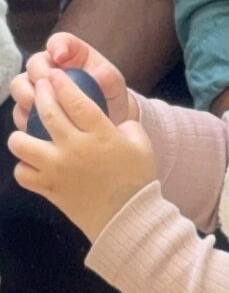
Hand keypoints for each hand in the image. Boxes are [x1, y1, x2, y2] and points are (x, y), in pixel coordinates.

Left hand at [7, 70, 156, 241]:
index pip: (76, 100)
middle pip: (47, 113)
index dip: (63, 84)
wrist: (127, 217)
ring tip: (28, 133)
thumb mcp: (143, 145)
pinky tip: (35, 163)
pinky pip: (22, 172)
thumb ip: (127, 127)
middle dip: (41, 94)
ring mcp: (57, 168)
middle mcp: (74, 147)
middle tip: (41, 87)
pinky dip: (25, 166)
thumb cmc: (138, 179)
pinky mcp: (47, 188)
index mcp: (100, 135)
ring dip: (21, 134)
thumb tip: (112, 123)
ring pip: (21, 143)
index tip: (56, 75)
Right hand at [10, 32, 135, 132]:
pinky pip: (19, 111)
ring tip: (44, 108)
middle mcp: (50, 66)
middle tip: (52, 90)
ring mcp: (38, 87)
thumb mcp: (114, 83)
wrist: (108, 117)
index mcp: (71, 53)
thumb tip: (97, 77)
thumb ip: (107, 76)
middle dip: (41, 76)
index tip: (60, 57)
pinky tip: (40, 124)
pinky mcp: (31, 108)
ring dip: (29, 96)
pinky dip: (26, 117)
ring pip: (20, 86)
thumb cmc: (110, 93)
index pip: (59, 41)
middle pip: (34, 64)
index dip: (56, 46)